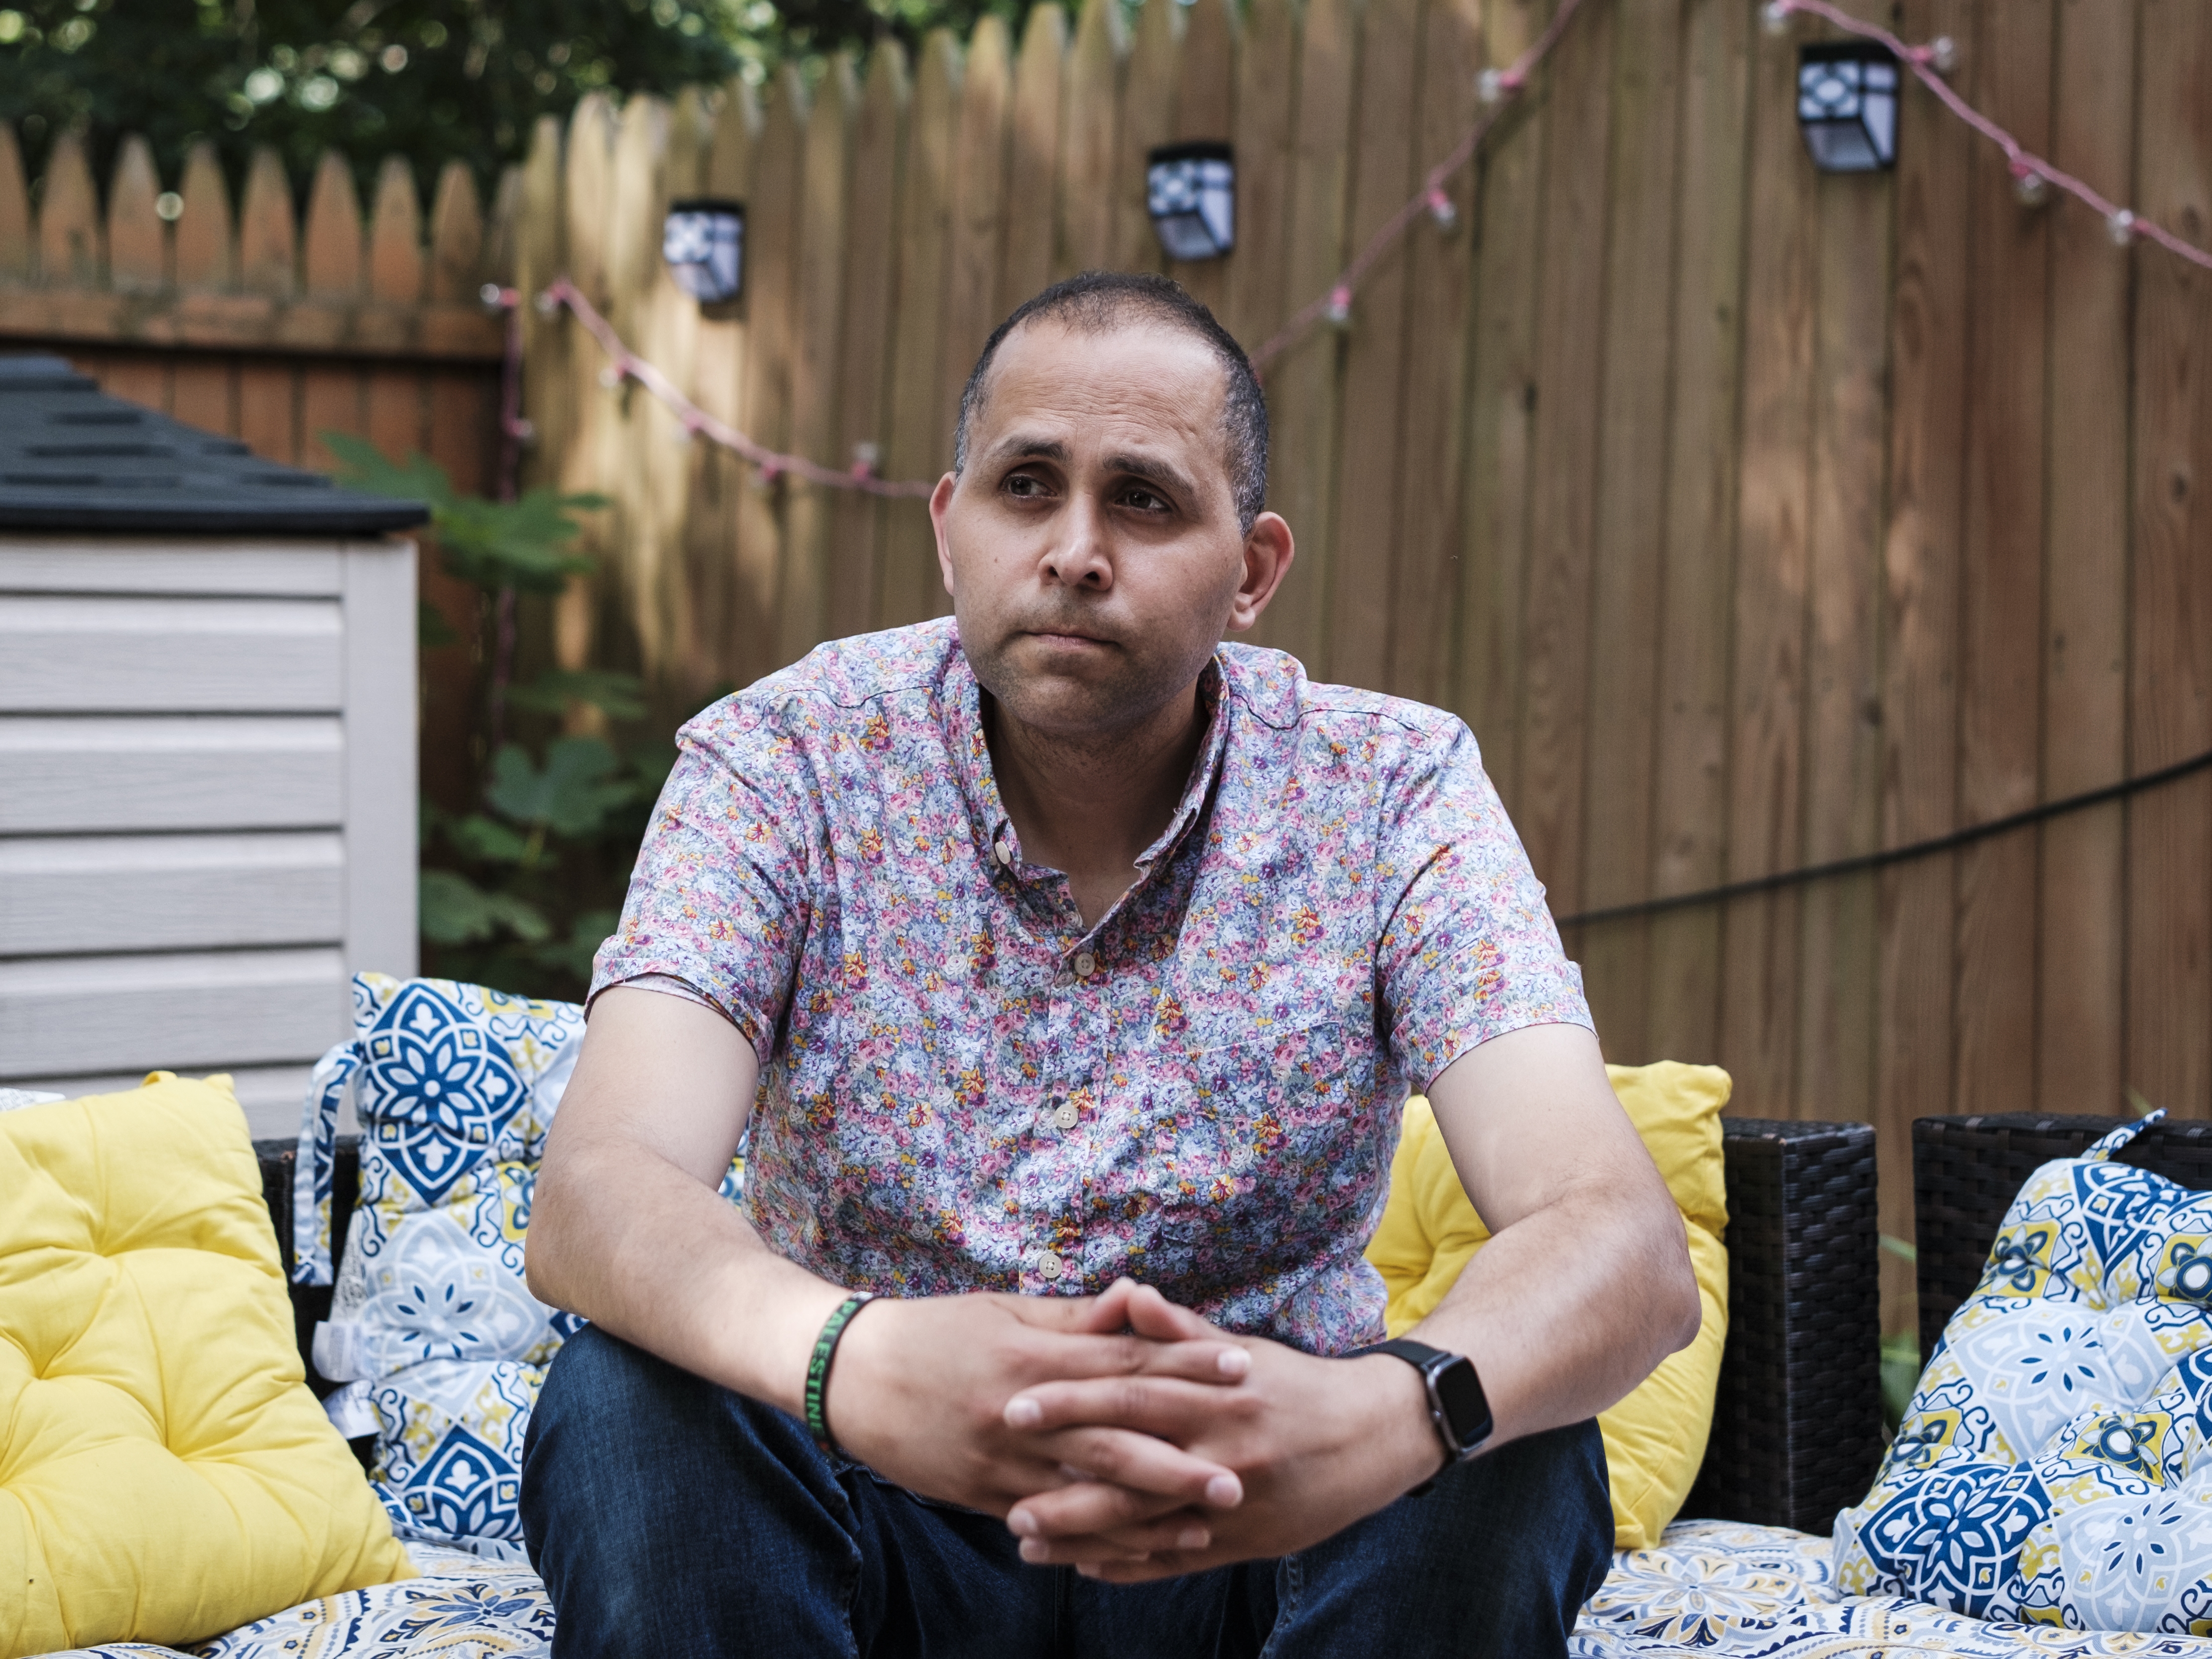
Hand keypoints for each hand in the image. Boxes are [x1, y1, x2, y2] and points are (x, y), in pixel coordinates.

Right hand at [826, 1278, 1252, 1541]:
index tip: (1243, 1366)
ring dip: (1151, 1512)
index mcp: (1034, 1359)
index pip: (1125, 1363)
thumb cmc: (933, 1332)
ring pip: (1087, 1494)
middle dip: (1181, 1460)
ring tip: (1205, 1523)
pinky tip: (1136, 1550)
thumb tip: (1139, 1299)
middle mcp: (1023, 1417)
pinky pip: (1051, 1525)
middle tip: (1241, 1474)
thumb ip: (1076, 1318)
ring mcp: (1004, 1464)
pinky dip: (1095, 1541)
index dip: (1186, 1364)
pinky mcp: (986, 1497)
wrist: (850, 1377)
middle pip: (1115, 1441)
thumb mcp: (1005, 1311)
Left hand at [1001, 1292, 1443, 1580]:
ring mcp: (1232, 1503)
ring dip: (1080, 1533)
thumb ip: (1177, 1329)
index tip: (1015, 1404)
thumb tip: (1126, 1292)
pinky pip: (1177, 1559)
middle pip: (1128, 1467)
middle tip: (1002, 1488)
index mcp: (1215, 1395)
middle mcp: (1221, 1451)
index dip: (1069, 1401)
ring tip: (1022, 1537)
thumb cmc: (1295, 1384)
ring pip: (1145, 1525)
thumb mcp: (1240, 1348)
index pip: (1129, 1396)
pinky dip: (1128, 1566)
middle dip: (1061, 1480)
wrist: (1374, 1436)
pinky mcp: (1244, 1541)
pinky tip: (1083, 1565)